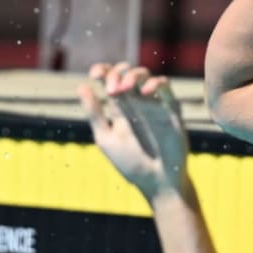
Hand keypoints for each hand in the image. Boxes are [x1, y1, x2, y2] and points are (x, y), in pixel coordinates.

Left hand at [79, 63, 189, 198]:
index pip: (110, 80)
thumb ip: (94, 113)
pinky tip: (145, 93)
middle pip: (126, 73)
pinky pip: (166, 86)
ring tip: (124, 89)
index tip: (94, 74)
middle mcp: (136, 103)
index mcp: (119, 108)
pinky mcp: (171, 109)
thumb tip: (81, 86)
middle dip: (116, 74)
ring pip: (145, 75)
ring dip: (132, 76)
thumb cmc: (130, 164)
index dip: (102, 70)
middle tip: (111, 90)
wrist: (158, 181)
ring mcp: (154, 104)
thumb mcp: (106, 138)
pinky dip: (155, 83)